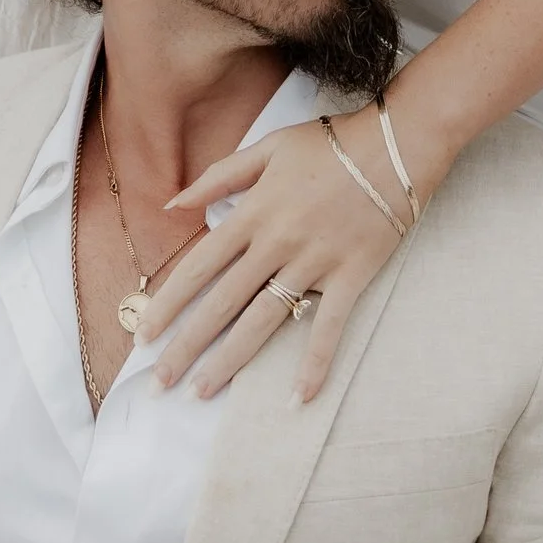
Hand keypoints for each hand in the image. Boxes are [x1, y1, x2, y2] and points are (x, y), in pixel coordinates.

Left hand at [140, 109, 437, 401]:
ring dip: (230, 360)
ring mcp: (315, 263)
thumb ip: (220, 177)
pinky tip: (298, 397)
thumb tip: (174, 203)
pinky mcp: (351, 276)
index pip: (199, 267)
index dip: (168, 304)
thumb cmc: (331, 144)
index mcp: (254, 213)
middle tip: (161, 382)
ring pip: (264, 320)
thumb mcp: (268, 148)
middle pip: (222, 303)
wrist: (397, 145)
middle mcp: (277, 243)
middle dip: (187, 345)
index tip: (145, 335)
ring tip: (202, 391)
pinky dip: (315, 363)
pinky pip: (330, 326)